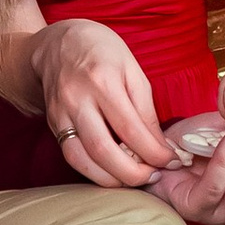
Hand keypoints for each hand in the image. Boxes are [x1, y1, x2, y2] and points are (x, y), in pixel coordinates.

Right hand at [30, 14, 169, 186]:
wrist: (57, 44)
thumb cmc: (101, 52)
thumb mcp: (132, 70)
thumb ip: (146, 110)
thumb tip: (161, 146)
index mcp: (102, 80)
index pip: (131, 129)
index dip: (154, 152)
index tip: (171, 162)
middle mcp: (77, 99)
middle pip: (103, 150)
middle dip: (133, 173)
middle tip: (154, 177)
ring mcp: (61, 114)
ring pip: (83, 159)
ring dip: (111, 179)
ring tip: (135, 180)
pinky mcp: (52, 125)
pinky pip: (71, 156)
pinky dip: (93, 172)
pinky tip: (112, 173)